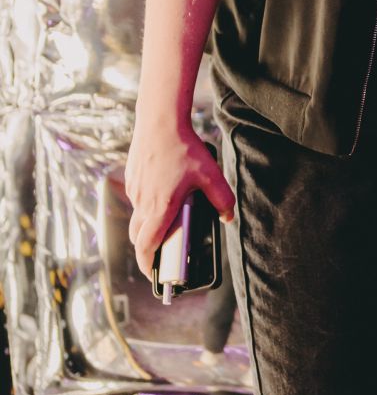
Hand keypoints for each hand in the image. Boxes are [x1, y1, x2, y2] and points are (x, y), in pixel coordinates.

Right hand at [125, 116, 234, 280]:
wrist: (159, 122)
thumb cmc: (183, 148)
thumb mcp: (210, 176)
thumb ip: (222, 200)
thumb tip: (227, 217)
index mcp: (160, 207)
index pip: (146, 246)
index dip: (148, 264)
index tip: (153, 273)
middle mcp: (143, 202)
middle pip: (138, 236)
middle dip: (147, 249)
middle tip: (161, 252)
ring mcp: (135, 190)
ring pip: (138, 216)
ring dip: (148, 224)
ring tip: (167, 218)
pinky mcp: (131, 178)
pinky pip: (138, 199)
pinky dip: (147, 204)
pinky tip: (163, 191)